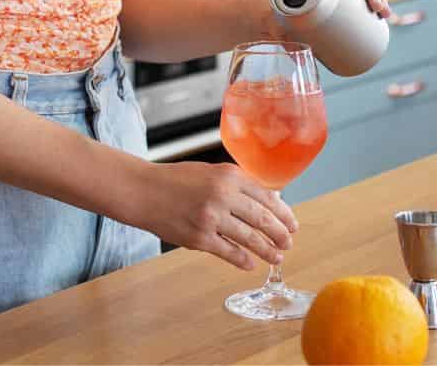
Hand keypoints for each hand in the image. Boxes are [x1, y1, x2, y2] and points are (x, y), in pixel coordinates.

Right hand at [132, 161, 297, 270]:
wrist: (144, 191)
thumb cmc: (177, 180)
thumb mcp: (211, 172)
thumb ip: (237, 184)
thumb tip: (267, 202)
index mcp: (229, 176)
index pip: (267, 197)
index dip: (283, 213)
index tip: (292, 223)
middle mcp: (223, 196)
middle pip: (262, 219)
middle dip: (280, 234)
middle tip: (289, 242)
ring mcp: (211, 219)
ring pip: (249, 238)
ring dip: (267, 250)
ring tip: (277, 256)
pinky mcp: (199, 238)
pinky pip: (228, 252)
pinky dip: (242, 260)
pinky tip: (251, 264)